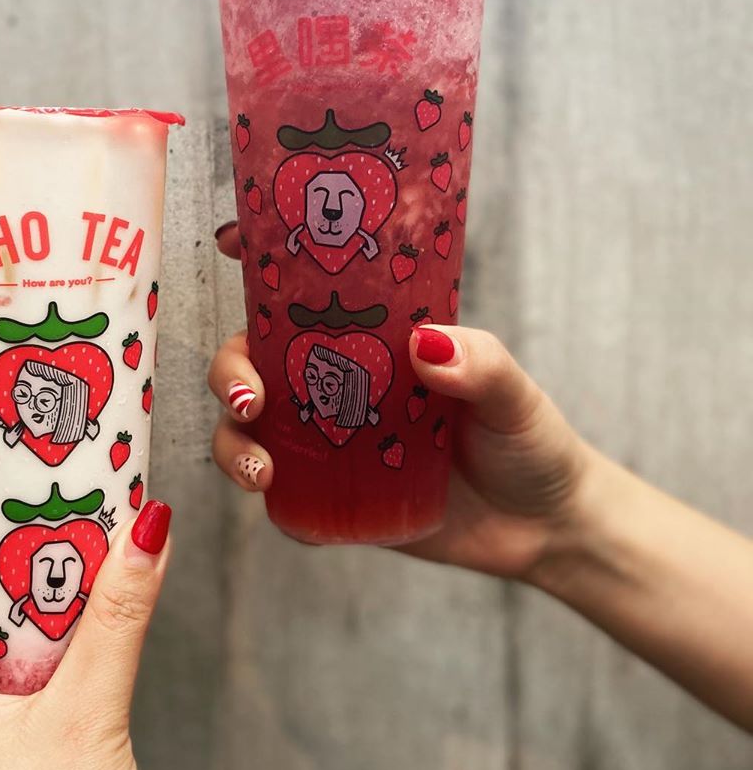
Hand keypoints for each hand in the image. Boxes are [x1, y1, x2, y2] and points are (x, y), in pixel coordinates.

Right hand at [209, 221, 587, 580]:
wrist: (542, 528)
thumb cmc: (529, 442)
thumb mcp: (514, 394)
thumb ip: (481, 366)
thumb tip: (425, 345)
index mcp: (373, 339)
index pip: (306, 291)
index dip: (259, 261)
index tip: (227, 241)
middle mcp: (338, 382)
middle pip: (254, 360)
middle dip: (231, 372)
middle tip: (250, 400)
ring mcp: (330, 440)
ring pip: (250, 428)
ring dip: (234, 442)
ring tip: (262, 472)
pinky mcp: (333, 497)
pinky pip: (282, 495)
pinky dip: (265, 497)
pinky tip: (277, 500)